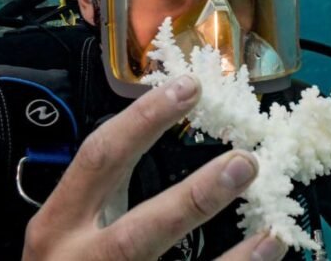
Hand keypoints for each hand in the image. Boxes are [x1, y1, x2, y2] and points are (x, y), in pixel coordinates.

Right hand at [22, 75, 286, 260]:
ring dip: (231, 260)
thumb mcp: (70, 230)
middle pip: (136, 234)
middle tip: (244, 163)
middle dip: (193, 199)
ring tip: (271, 232)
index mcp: (58, 225)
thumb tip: (184, 156)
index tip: (190, 87)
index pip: (100, 159)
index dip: (143, 119)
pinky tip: (268, 253)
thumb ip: (106, 199)